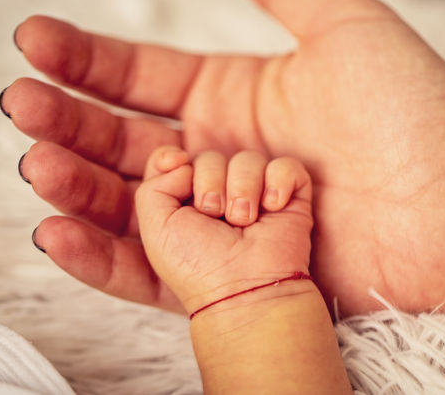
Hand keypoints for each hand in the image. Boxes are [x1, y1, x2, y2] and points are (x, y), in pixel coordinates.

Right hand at [4, 0, 444, 315]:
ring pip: (129, 202)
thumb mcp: (346, 30)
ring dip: (76, 182)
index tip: (33, 39)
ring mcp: (221, 218)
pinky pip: (153, 268)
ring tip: (35, 161)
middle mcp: (220, 158)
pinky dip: (102, 253)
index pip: (142, 77)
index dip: (86, 59)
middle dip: (68, 121)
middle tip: (21, 105)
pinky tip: (56, 229)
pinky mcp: (229, 274)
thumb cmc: (413, 114)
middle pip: (124, 140)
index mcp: (237, 99)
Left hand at [136, 146, 312, 313]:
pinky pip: (286, 166)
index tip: (178, 167)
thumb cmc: (198, 265)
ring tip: (244, 221)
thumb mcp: (155, 226)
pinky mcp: (291, 197)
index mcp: (186, 201)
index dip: (172, 159)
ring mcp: (257, 195)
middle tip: (215, 216)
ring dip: (243, 189)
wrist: (244, 288)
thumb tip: (182, 160)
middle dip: (209, 181)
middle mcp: (221, 194)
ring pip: (248, 159)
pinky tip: (273, 208)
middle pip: (210, 157)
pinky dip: (278, 183)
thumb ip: (153, 184)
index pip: (175, 160)